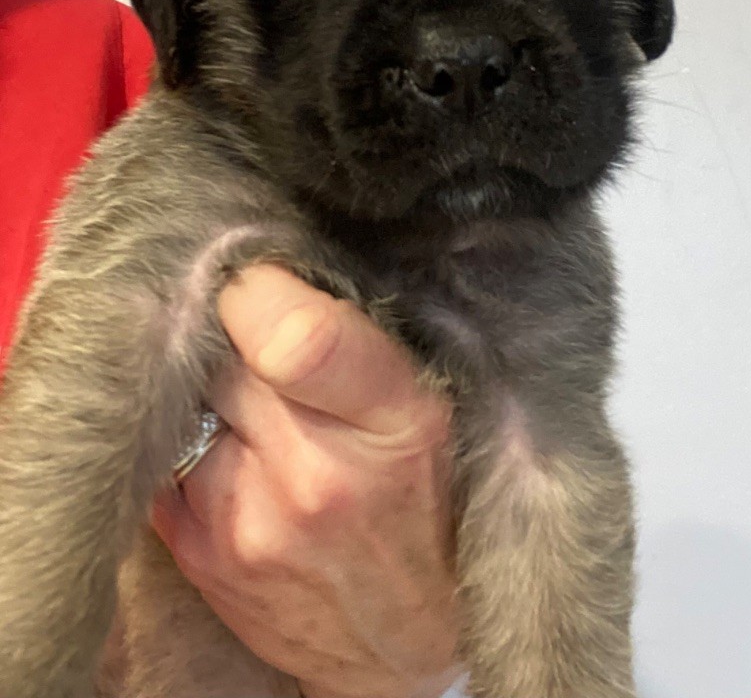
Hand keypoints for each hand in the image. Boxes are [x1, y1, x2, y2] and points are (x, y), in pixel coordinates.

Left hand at [153, 265, 459, 697]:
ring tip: (255, 413)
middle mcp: (315, 476)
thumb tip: (276, 264)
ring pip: (183, 399)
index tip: (263, 287)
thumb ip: (364, 336)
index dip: (260, 290)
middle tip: (264, 351)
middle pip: (221, 355)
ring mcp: (246, 523)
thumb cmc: (430, 504)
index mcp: (394, 422)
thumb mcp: (432, 409)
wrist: (402, 641)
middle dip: (234, 337)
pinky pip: (164, 452)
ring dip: (210, 392)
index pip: (292, 334)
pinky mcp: (196, 554)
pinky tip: (235, 453)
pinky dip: (191, 438)